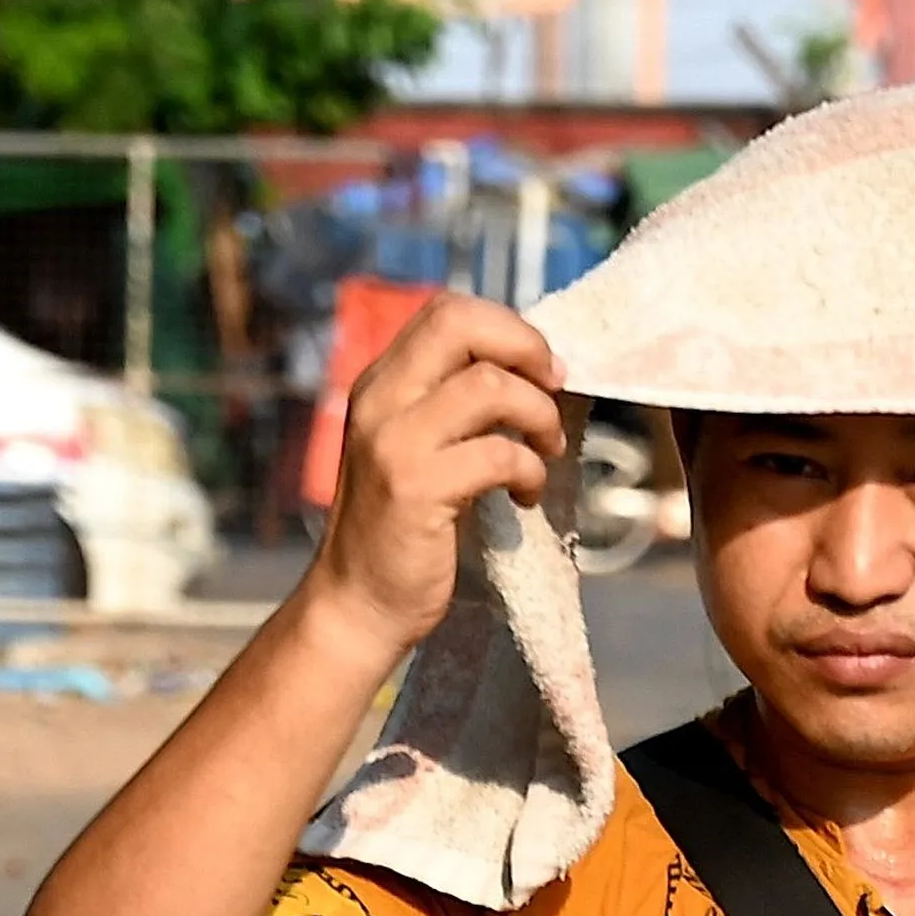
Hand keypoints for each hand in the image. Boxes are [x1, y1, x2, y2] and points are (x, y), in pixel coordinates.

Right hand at [301, 295, 568, 655]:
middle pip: (462, 324)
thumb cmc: (402, 530)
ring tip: (545, 453)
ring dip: (539, 416)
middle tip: (555, 388)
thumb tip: (534, 369)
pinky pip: (498, 454)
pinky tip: (524, 498)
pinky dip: (529, 472)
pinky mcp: (415, 488)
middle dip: (528, 348)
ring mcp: (393, 443)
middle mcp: (380, 400)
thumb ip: (454, 405)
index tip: (541, 369)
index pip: (447, 311)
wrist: (358, 604)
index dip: (508, 328)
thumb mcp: (419, 449)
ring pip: (490, 386)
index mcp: (381, 383)